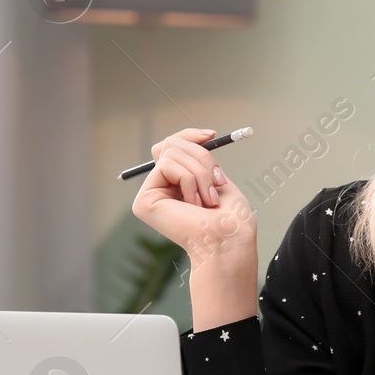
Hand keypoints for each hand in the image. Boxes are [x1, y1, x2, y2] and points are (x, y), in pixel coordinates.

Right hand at [130, 128, 256, 271]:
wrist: (229, 239)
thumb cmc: (230, 217)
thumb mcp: (214, 176)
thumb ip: (195, 158)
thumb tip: (187, 139)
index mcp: (176, 184)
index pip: (171, 146)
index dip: (190, 136)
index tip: (212, 135)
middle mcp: (159, 189)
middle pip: (171, 144)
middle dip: (202, 157)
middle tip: (217, 181)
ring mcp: (149, 196)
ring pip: (172, 153)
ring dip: (200, 173)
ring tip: (209, 199)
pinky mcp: (144, 202)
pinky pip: (167, 166)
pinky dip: (190, 181)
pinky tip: (194, 205)